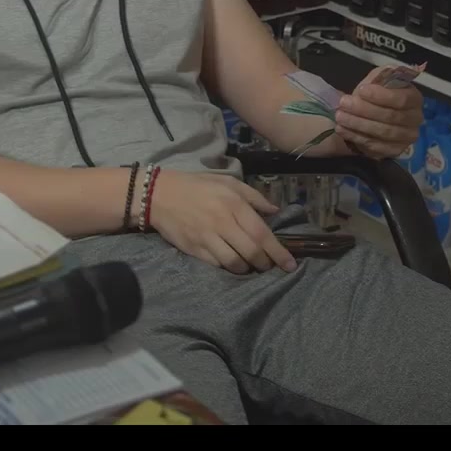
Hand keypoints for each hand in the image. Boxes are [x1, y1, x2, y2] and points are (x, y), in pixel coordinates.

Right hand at [148, 170, 295, 274]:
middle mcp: (222, 222)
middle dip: (265, 263)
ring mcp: (207, 238)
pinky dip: (228, 267)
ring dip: (247, 268)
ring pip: (234, 263)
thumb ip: (254, 197)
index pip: (262, 233)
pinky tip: (231, 263)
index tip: (290, 265)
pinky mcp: (194, 249)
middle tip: (269, 265)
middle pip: (251, 251)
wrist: (160, 194)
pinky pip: (217, 264)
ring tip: (250, 265)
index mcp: (233, 204)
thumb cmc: (198, 186)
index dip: (278, 252)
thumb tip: (275, 211)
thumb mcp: (228, 183)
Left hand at [334, 65, 422, 159]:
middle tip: (343, 104)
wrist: (370, 117)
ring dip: (358, 124)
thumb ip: (381, 75)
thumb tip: (383, 75)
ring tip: (340, 117)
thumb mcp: (378, 80)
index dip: (381, 96)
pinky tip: (343, 130)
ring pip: (382, 133)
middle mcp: (415, 119)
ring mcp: (407, 138)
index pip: (402, 99)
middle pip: (391, 117)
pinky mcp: (395, 151)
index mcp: (414, 98)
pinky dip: (357, 137)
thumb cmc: (376, 95)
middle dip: (364, 110)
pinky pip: (376, 146)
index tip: (361, 90)